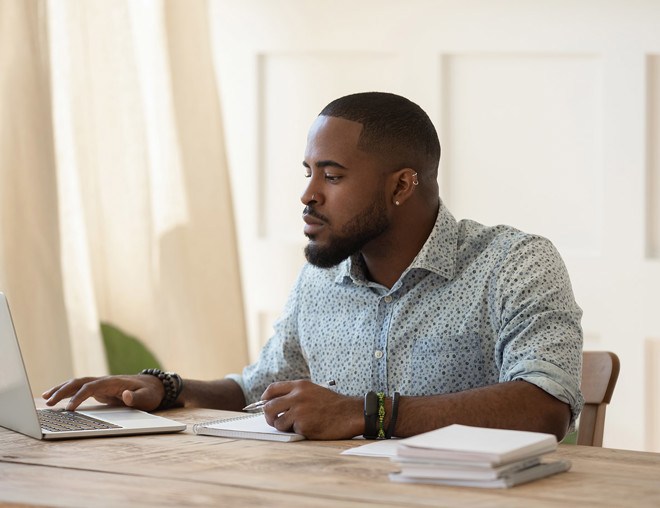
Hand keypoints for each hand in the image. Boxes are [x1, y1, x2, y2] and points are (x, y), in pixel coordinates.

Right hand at [42, 375, 164, 411]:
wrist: (155, 386)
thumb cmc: (151, 393)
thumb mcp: (147, 397)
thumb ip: (136, 398)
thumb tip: (125, 395)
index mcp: (114, 382)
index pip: (92, 387)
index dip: (80, 397)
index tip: (69, 409)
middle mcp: (105, 380)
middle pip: (80, 382)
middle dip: (63, 391)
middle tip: (48, 402)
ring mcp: (102, 384)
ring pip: (78, 384)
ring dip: (61, 389)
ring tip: (45, 398)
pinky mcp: (100, 389)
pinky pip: (80, 389)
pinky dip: (68, 392)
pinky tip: (57, 398)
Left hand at [260, 380, 361, 439]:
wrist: (349, 414)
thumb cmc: (332, 404)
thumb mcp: (312, 391)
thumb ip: (294, 394)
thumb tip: (272, 403)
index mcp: (299, 386)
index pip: (272, 389)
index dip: (264, 398)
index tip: (264, 404)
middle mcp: (297, 397)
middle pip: (268, 407)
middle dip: (267, 416)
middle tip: (273, 420)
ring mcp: (299, 412)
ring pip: (277, 422)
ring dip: (283, 426)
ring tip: (297, 424)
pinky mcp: (303, 426)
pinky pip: (291, 431)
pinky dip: (297, 431)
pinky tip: (310, 427)